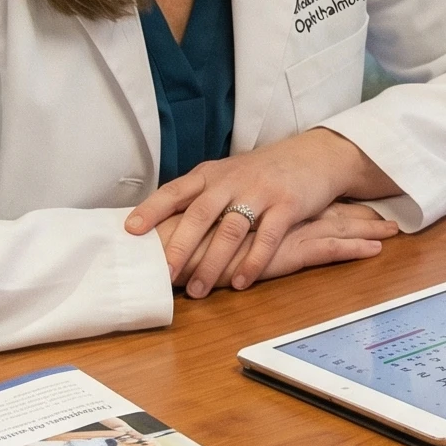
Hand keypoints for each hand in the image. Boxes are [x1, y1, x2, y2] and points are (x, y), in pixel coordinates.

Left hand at [130, 128, 400, 294]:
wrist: (314, 156)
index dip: (153, 209)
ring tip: (198, 290)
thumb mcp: (227, 175)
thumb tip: (159, 226)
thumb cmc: (263, 172)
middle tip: (165, 274)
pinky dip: (253, 261)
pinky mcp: (288, 205)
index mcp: (212, 174)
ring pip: (231, 230)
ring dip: (214, 262)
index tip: (131, 230)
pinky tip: (242, 282)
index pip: (176, 190)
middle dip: (181, 246)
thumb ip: (200, 196)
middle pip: (201, 213)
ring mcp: (261, 192)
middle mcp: (233, 181)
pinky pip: (268, 237)